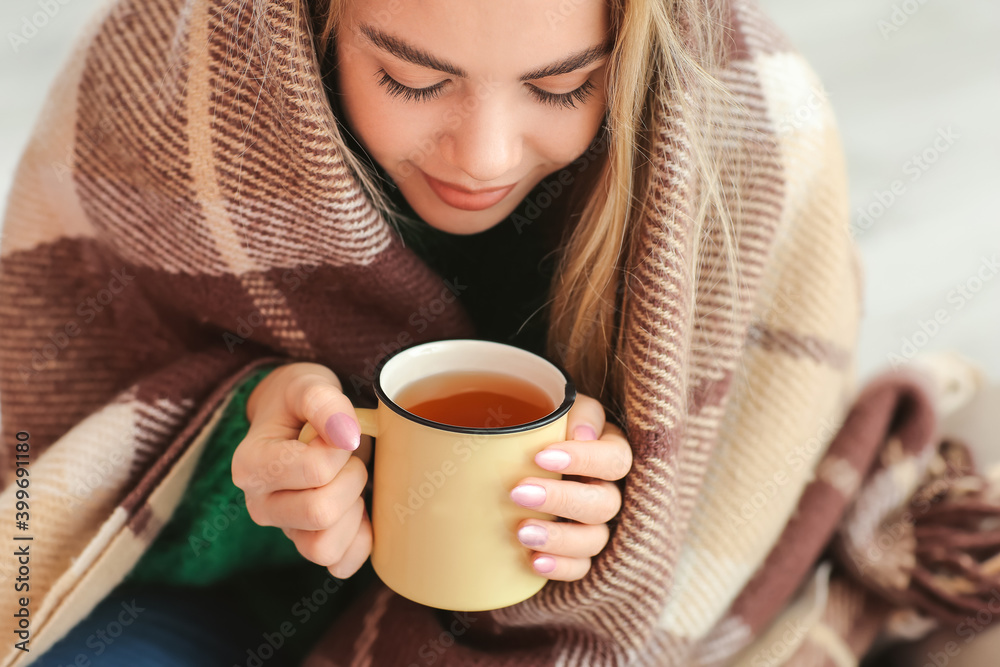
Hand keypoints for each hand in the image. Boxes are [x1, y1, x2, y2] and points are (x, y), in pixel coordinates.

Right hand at [232, 362, 371, 578]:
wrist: (296, 418)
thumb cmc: (301, 403)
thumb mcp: (308, 385)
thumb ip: (323, 401)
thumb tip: (346, 435)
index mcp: (251, 466)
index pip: (315, 471)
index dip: (342, 449)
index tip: (338, 432)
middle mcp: (259, 504)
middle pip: (320, 513)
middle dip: (351, 479)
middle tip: (350, 458)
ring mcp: (284, 531)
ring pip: (324, 548)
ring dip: (353, 513)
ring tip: (350, 484)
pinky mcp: (308, 547)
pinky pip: (340, 565)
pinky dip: (359, 542)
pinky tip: (360, 512)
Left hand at [509, 393, 632, 580]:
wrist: (516, 456)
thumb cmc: (540, 427)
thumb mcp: (555, 409)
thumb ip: (574, 411)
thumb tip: (581, 435)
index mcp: (610, 451)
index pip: (615, 459)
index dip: (584, 460)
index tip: (541, 457)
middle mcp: (609, 490)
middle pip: (604, 503)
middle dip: (562, 500)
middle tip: (518, 492)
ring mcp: (596, 525)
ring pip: (595, 539)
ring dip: (560, 538)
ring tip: (521, 532)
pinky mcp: (578, 553)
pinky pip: (581, 568)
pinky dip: (561, 567)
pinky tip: (535, 561)